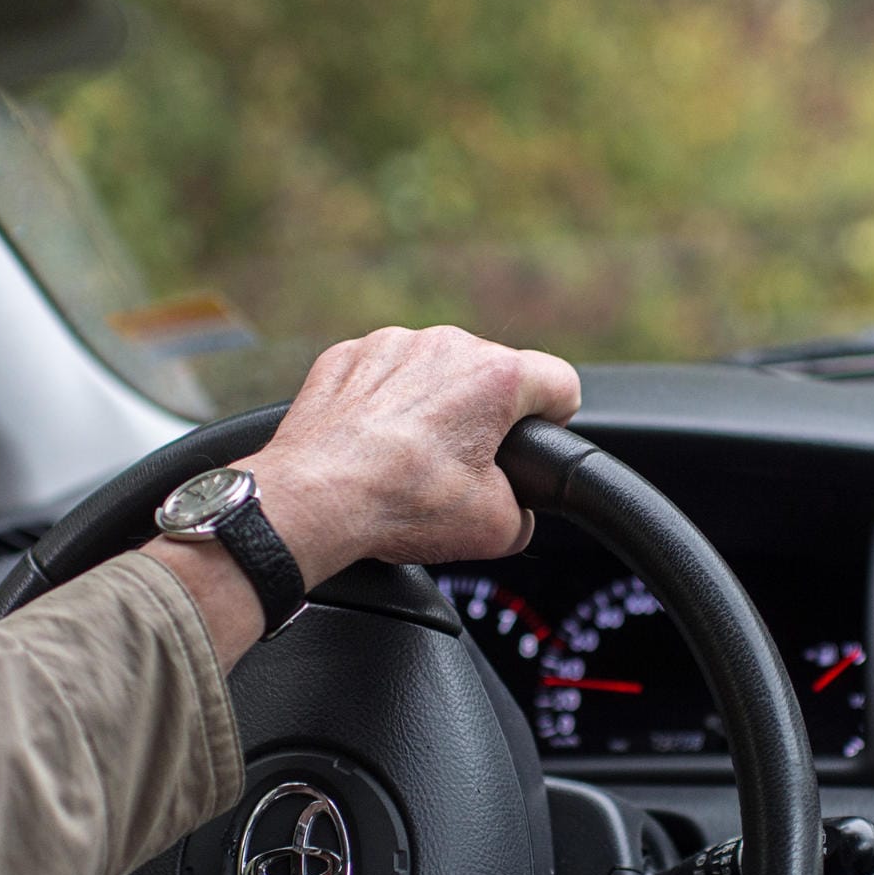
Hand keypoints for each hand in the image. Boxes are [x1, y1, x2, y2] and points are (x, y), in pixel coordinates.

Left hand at [242, 325, 580, 585]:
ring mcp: (390, 345)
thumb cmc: (401, 504)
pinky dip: (382, 403)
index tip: (536, 443)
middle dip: (484, 418)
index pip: (560, 384)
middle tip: (462, 469)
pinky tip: (371, 444)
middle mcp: (445, 345)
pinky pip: (381, 375)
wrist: (314, 500)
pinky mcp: (345, 357)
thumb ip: (523, 512)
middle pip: (491, 376)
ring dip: (431, 407)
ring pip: (432, 372)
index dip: (556, 421)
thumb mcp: (495, 529)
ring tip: (409, 459)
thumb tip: (516, 514)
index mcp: (495, 376)